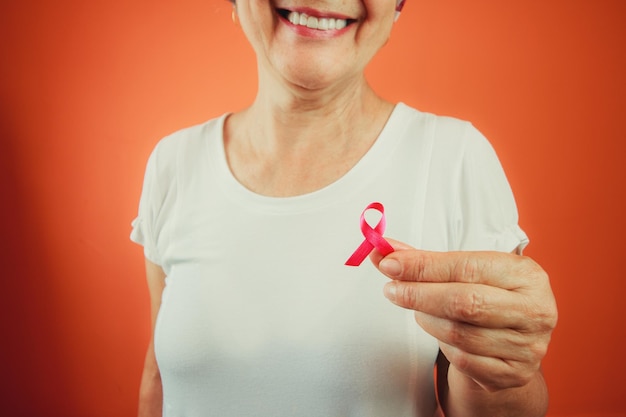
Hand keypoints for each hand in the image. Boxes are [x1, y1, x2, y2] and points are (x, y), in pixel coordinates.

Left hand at [370, 240, 556, 392]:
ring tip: (419, 309)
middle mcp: (534, 310)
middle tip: (392, 289)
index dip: (425, 266)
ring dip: (427, 320)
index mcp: (526, 275)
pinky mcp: (512, 374)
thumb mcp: (467, 273)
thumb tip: (384, 249)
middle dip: (419, 294)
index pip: (468, 267)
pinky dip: (442, 345)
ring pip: (458, 334)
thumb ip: (427, 261)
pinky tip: (439, 331)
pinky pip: (462, 359)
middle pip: (465, 302)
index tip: (391, 263)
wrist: (511, 342)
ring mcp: (526, 346)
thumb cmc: (487, 297)